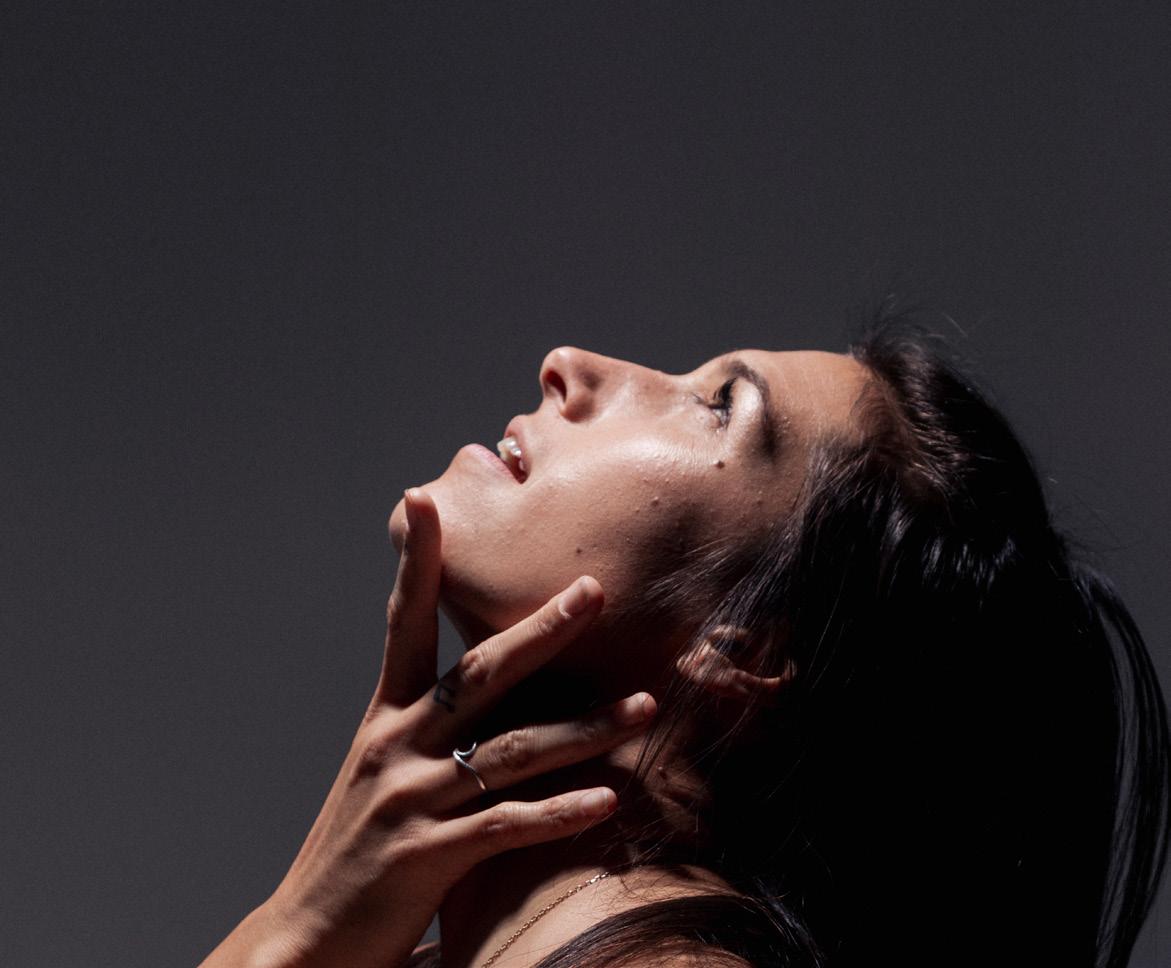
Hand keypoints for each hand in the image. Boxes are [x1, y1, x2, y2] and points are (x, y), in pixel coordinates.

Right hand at [200, 487, 656, 967]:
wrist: (305, 942)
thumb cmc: (358, 851)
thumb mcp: (384, 774)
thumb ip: (434, 730)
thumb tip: (492, 693)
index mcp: (384, 719)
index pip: (402, 625)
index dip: (415, 563)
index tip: (422, 499)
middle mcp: (396, 747)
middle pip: (480, 675)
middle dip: (542, 630)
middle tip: (594, 590)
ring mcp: (412, 801)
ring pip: (514, 751)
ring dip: (587, 729)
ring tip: (646, 706)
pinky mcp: (428, 858)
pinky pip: (506, 827)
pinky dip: (559, 814)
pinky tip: (608, 801)